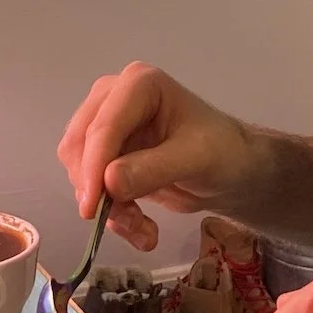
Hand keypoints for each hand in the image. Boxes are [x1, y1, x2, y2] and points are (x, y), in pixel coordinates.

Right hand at [57, 63, 256, 250]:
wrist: (232, 170)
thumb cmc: (223, 152)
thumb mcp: (196, 159)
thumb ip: (153, 169)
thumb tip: (108, 183)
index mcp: (138, 84)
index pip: (103, 127)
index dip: (93, 168)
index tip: (93, 209)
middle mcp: (113, 99)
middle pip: (79, 147)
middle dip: (99, 190)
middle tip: (130, 222)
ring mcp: (106, 127)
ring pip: (81, 172)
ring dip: (108, 208)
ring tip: (143, 228)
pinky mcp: (106, 156)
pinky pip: (91, 189)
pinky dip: (112, 215)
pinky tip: (142, 228)